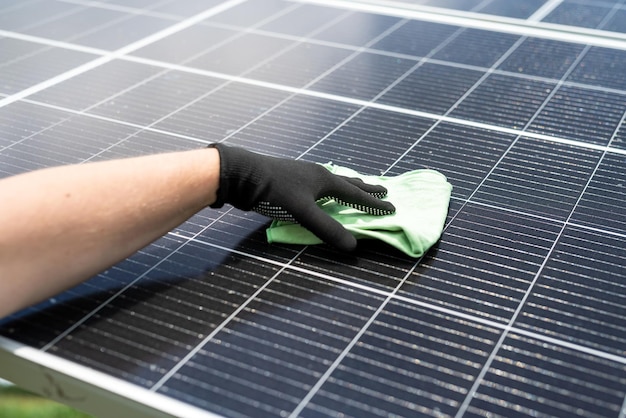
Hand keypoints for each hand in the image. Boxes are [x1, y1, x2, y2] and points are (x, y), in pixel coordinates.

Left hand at [209, 143, 395, 251]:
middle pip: (348, 182)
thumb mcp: (303, 212)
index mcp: (325, 179)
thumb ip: (327, 228)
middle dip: (366, 189)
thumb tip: (353, 246)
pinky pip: (319, 185)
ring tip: (356, 188)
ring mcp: (302, 175)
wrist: (242, 175)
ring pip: (333, 181)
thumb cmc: (274, 191)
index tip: (392, 207)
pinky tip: (321, 192)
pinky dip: (329, 190)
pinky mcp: (289, 181)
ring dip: (348, 186)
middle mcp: (317, 174)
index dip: (373, 203)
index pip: (356, 194)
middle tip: (383, 189)